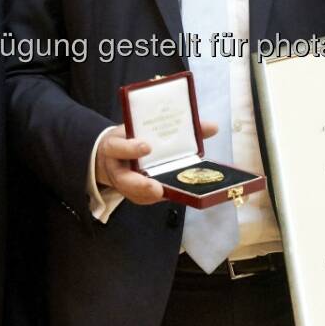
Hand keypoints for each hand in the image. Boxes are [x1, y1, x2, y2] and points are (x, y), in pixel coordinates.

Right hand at [94, 122, 220, 204]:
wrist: (111, 152)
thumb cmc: (133, 136)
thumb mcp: (145, 126)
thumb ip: (179, 127)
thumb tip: (213, 127)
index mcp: (115, 144)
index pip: (117, 146)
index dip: (131, 148)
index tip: (147, 147)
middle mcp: (116, 166)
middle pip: (123, 179)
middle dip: (140, 185)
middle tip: (157, 188)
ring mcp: (122, 182)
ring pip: (132, 193)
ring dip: (149, 195)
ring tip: (164, 194)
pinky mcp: (130, 192)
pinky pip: (141, 199)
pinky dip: (155, 197)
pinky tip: (170, 194)